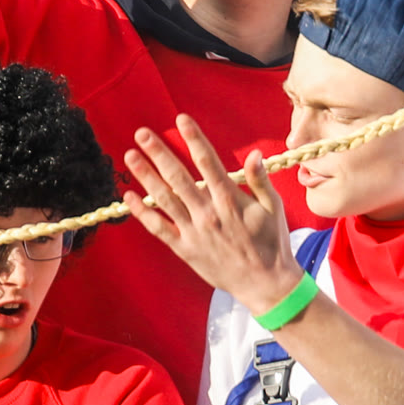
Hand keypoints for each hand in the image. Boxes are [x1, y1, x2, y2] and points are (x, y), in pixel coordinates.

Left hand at [123, 117, 304, 317]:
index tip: (181, 119)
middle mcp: (208, 214)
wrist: (265, 285)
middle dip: (159, 153)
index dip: (193, 139)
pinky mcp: (185, 249)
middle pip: (179, 177)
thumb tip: (254, 153)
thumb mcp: (273, 208)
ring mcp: (194, 232)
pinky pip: (159, 229)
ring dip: (146, 176)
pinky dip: (143, 213)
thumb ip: (260, 180)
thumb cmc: (272, 243)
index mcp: (230, 200)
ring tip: (130, 156)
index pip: (208, 162)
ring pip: (164, 199)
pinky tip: (129, 196)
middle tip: (142, 133)